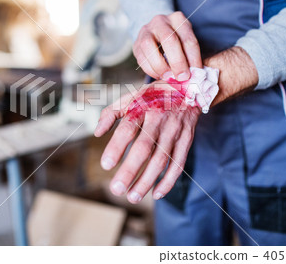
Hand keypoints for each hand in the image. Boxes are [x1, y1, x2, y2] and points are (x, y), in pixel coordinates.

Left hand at [94, 81, 200, 203]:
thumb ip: (111, 113)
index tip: (105, 165)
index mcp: (142, 107)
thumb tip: (97, 132)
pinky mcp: (186, 140)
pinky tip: (156, 194)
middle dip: (130, 170)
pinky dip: (168, 181)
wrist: (188, 88)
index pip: (128, 128)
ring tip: (132, 196)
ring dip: (147, 181)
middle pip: (144, 148)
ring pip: (162, 159)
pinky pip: (178, 163)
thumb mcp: (130, 97)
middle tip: (116, 189)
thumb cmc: (153, 96)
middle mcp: (159, 119)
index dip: (117, 147)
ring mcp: (175, 130)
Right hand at [134, 11, 202, 80]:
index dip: (193, 58)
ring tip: (169, 77)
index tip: (196, 73)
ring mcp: (145, 31)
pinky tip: (159, 75)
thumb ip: (189, 55)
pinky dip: (151, 70)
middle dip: (177, 62)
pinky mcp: (136, 44)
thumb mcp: (185, 41)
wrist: (155, 33)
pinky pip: (141, 58)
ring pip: (149, 47)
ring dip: (161, 66)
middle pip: (169, 40)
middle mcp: (160, 21)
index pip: (188, 39)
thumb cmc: (175, 40)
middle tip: (182, 77)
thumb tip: (193, 75)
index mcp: (178, 19)